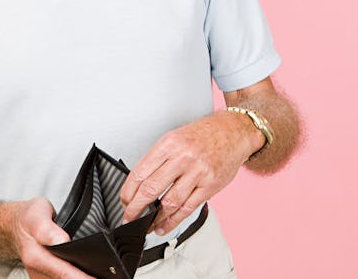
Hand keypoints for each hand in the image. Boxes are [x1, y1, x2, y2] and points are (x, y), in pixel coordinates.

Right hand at [6, 197, 93, 278]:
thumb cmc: (28, 219)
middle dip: (86, 277)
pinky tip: (85, 271)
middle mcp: (38, 273)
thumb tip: (61, 241)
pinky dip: (75, 276)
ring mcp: (41, 278)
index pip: (66, 275)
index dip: (85, 278)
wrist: (16, 226)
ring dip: (81, 277)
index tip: (101, 276)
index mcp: (37, 258)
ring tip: (101, 272)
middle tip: (107, 272)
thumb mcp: (37, 216)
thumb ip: (48, 230)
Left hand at [119, 111, 262, 234]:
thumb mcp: (175, 138)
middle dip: (135, 208)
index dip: (128, 191)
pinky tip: (164, 225)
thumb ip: (159, 159)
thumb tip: (140, 184)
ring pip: (169, 202)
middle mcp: (182, 157)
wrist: (233, 132)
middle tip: (129, 217)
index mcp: (169, 144)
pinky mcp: (210, 185)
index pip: (140, 172)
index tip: (124, 201)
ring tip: (147, 224)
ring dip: (154, 218)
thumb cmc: (204, 135)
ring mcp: (197, 172)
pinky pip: (187, 208)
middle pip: (151, 189)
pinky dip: (173, 220)